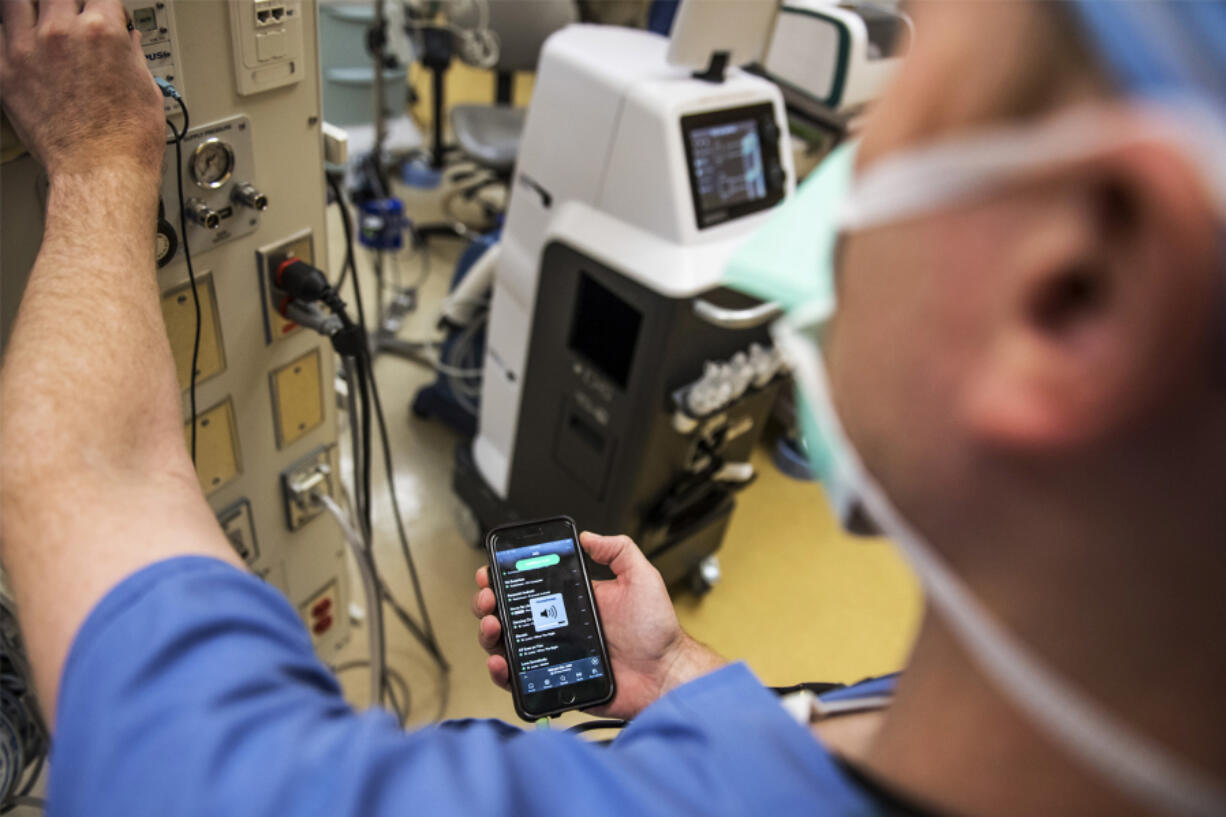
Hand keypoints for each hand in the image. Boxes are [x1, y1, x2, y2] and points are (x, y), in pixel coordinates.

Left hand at [0, 0, 163, 179]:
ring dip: (32, 7)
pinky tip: (18, 40)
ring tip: (39, 18)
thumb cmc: (128, 140)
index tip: (104, 12)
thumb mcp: (146, 88)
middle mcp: (62, 32)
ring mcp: (27, 49)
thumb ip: (132, 54)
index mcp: (102, 31)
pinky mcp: (5, 72)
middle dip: (69, 2)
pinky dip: (8, 32)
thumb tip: (127, 41)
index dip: (103, 5)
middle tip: (72, 16)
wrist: (101, 172)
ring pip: (16, 1)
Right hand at [472, 532, 724, 719]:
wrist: (665, 675)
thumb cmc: (657, 632)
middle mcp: (559, 626)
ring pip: (507, 645)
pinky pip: (520, 679)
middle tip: (488, 600)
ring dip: (489, 634)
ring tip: (493, 627)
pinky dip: (502, 672)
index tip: (491, 573)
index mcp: (572, 601)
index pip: (529, 586)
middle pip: (509, 613)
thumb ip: (618, 550)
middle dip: (488, 603)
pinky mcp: (555, 681)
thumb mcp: (641, 578)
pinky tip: (500, 663)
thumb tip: (588, 536)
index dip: (504, 578)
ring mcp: (554, 655)